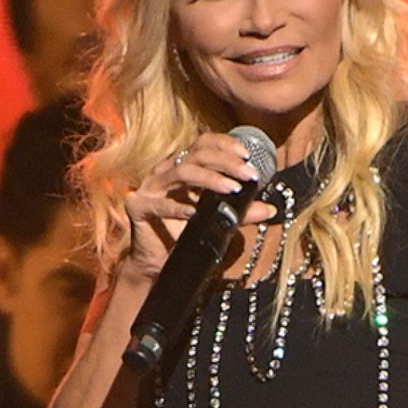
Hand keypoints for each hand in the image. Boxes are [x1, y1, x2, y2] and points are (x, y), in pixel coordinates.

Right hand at [121, 132, 275, 282]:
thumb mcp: (217, 220)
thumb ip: (240, 213)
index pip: (202, 144)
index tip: (247, 155)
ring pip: (181, 172)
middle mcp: (164, 172)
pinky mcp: (138, 208)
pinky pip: (159, 204)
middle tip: (249, 175)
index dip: (224, 144)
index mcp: (181, 167)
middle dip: (226, 162)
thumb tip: (270, 209)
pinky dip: (179, 207)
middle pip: (196, 154)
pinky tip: (195, 213)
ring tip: (232, 189)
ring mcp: (150, 188)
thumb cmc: (184, 236)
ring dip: (210, 178)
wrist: (157, 264)